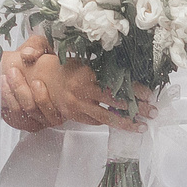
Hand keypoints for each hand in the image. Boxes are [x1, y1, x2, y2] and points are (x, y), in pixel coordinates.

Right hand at [4, 35, 152, 130]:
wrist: (32, 76)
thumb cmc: (58, 64)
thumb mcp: (80, 60)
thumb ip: (100, 67)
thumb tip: (125, 72)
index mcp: (87, 75)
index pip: (118, 85)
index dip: (136, 91)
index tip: (150, 94)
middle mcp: (83, 92)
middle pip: (116, 104)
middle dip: (138, 109)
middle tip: (154, 112)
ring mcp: (77, 106)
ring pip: (107, 118)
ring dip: (126, 123)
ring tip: (142, 126)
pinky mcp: (73, 115)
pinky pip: (94, 121)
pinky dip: (108, 122)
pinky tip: (121, 123)